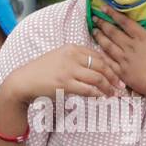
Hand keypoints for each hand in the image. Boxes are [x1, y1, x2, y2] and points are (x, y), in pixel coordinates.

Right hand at [3, 44, 124, 105]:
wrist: (24, 81)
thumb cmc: (43, 71)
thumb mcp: (60, 58)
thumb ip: (76, 59)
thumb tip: (97, 67)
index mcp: (72, 48)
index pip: (98, 55)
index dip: (111, 65)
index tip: (118, 74)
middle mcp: (71, 56)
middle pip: (101, 65)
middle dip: (114, 76)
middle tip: (121, 86)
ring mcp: (68, 70)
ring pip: (97, 78)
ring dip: (108, 87)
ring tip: (114, 94)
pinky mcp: (65, 84)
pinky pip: (87, 90)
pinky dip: (97, 94)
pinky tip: (101, 98)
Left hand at [92, 8, 145, 99]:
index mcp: (142, 37)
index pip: (125, 22)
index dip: (113, 14)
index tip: (104, 7)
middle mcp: (130, 46)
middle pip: (114, 33)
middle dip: (103, 24)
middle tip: (94, 18)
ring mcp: (125, 60)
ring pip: (109, 46)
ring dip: (100, 38)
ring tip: (93, 31)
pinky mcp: (123, 73)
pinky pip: (109, 63)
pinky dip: (102, 56)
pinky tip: (97, 52)